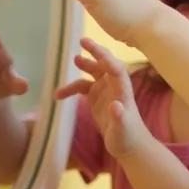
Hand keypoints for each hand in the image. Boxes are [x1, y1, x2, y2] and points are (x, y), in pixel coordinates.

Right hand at [55, 37, 155, 158]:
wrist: (130, 147)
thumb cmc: (128, 139)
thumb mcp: (122, 131)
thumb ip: (119, 118)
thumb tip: (115, 105)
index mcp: (123, 91)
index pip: (116, 69)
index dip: (106, 58)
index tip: (94, 50)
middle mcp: (115, 87)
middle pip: (106, 64)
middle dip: (96, 52)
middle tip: (83, 41)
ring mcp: (106, 91)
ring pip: (94, 72)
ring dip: (84, 65)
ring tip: (74, 60)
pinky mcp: (97, 99)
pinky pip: (82, 87)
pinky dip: (71, 88)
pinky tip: (57, 95)